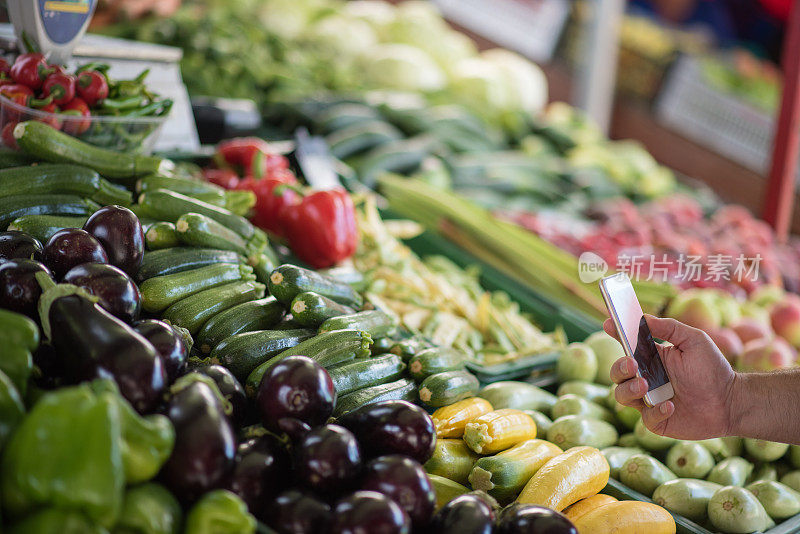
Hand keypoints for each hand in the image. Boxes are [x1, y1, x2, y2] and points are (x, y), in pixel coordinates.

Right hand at [604, 315, 737, 439]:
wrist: (731, 402)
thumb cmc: (713, 369)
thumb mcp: (694, 340)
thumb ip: (669, 328)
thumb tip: (643, 318)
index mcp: (651, 358)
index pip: (627, 345)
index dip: (615, 334)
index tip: (609, 324)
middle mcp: (646, 379)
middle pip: (617, 373)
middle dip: (619, 368)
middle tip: (633, 364)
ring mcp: (649, 401)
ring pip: (621, 395)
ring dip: (629, 389)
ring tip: (646, 385)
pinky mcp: (657, 421)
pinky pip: (645, 418)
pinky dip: (655, 411)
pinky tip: (671, 406)